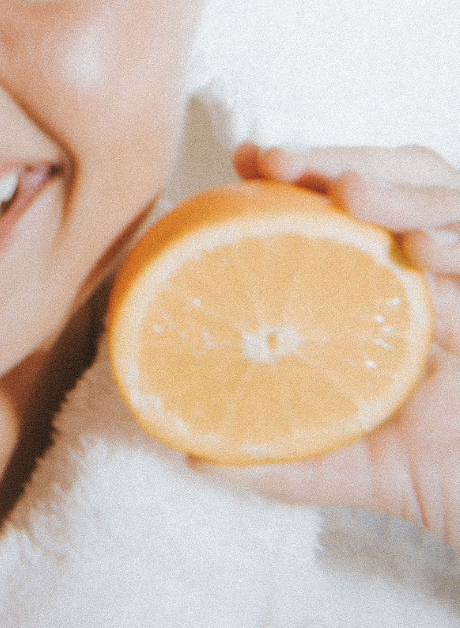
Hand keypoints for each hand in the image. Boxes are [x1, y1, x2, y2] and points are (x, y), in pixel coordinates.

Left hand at [198, 143, 459, 550]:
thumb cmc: (428, 471)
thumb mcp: (343, 460)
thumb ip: (279, 457)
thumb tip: (195, 459)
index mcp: (393, 275)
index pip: (356, 196)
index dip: (308, 167)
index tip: (250, 159)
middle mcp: (439, 267)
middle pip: (403, 178)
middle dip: (342, 157)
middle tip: (282, 163)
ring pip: (452, 204)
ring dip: (402, 193)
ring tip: (351, 193)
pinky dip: (456, 254)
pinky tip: (423, 253)